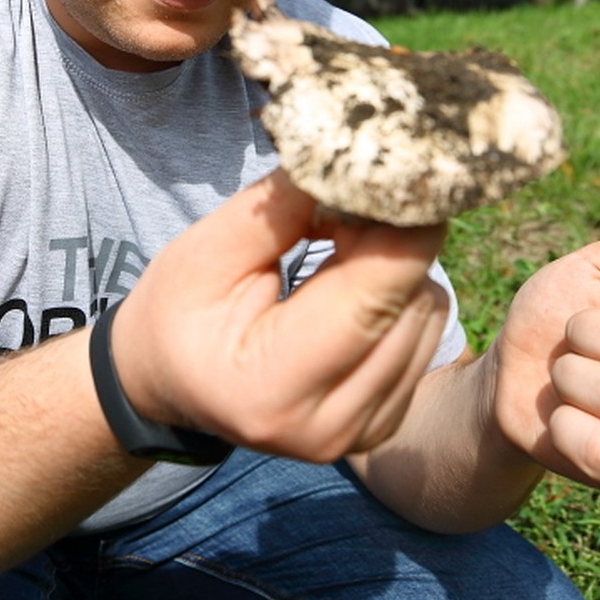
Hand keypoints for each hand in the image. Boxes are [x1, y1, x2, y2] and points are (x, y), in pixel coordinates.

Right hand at [111, 168, 449, 461]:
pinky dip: (398, 297)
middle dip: (392, 241)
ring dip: (397, 268)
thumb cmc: (179, 309)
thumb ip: (281, 209)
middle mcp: (327, 427)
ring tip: (339, 251)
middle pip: (410, 306)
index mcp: (271, 387)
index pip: (369, 301)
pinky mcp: (382, 426)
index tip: (407, 173)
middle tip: (345, 206)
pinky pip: (426, 337)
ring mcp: (359, 435)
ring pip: (430, 318)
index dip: (403, 232)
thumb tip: (355, 165)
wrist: (169, 380)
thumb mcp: (208, 249)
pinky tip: (350, 286)